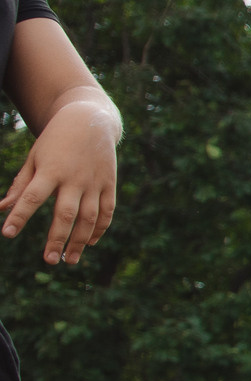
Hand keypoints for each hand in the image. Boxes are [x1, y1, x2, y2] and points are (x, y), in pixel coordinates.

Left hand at [1, 96, 117, 264]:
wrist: (90, 120)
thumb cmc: (55, 141)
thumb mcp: (34, 158)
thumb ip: (21, 185)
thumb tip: (2, 209)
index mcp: (50, 170)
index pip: (32, 197)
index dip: (19, 216)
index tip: (7, 233)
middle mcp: (74, 178)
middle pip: (65, 214)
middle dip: (56, 239)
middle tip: (48, 260)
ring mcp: (94, 182)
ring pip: (88, 217)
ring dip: (79, 241)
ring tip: (69, 260)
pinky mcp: (109, 183)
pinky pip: (106, 211)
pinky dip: (99, 229)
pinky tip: (90, 243)